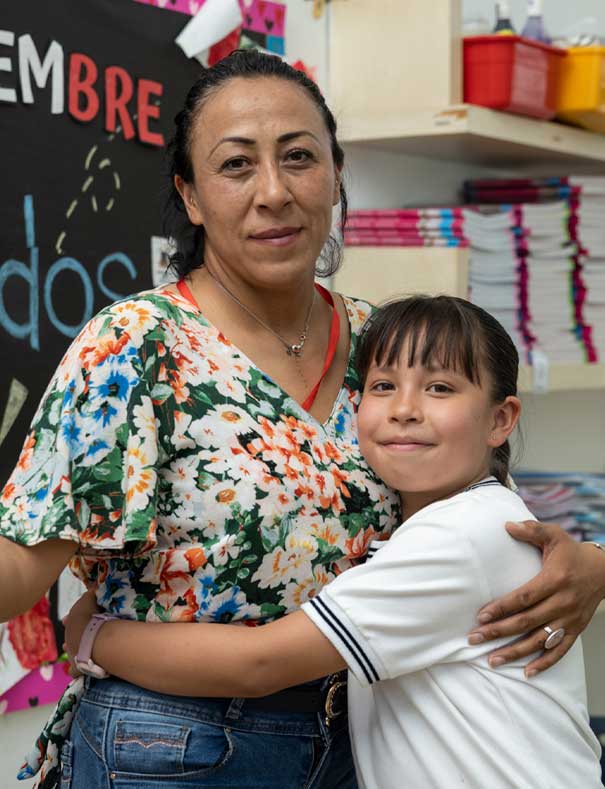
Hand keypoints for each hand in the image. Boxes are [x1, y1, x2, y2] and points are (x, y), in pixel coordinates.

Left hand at [62, 588, 100, 675]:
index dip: (72, 618)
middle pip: (71, 635)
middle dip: (74, 635)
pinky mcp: (77, 667)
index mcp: (73, 620)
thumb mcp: (91, 598)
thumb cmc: (91, 616)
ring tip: (79, 650)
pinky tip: (77, 671)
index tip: (68, 619)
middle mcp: (70, 636)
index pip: (71, 618)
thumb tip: (94, 583)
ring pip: (71, 652)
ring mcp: (73, 652)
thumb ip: (93, 591)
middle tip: (79, 635)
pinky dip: (75, 671)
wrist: (90, 636)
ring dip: (74, 651)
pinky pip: (74, 671)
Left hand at [468, 521, 604, 675]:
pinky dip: (544, 664)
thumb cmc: (571, 552)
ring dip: (515, 652)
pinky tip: (526, 672)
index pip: (523, 598)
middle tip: (474, 639)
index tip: (481, 616)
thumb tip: (507, 525)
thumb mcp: (554, 535)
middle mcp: (562, 603)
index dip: (501, 608)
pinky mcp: (575, 630)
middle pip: (526, 622)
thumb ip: (531, 530)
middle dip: (498, 632)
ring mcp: (569, 620)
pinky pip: (559, 651)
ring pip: (539, 641)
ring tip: (492, 659)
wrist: (604, 571)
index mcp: (554, 580)